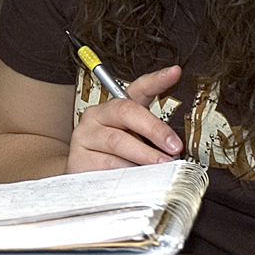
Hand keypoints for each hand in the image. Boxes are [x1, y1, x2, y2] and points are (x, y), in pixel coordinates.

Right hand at [66, 65, 184, 172]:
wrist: (84, 181)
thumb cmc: (117, 160)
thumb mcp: (137, 146)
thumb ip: (153, 142)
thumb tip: (175, 148)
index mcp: (116, 108)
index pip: (137, 89)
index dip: (156, 80)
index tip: (175, 72)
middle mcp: (98, 116)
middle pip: (126, 111)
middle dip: (154, 128)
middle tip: (174, 146)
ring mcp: (86, 135)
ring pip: (118, 141)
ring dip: (145, 155)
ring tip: (162, 167)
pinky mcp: (79, 157)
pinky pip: (108, 164)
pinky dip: (127, 172)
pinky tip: (136, 177)